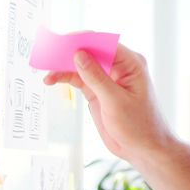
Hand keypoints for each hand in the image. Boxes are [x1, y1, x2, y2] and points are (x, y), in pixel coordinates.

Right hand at [44, 44, 173, 163]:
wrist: (144, 148)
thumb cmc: (140, 125)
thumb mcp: (115, 102)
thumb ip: (96, 78)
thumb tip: (79, 54)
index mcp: (131, 63)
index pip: (104, 43)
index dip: (82, 41)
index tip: (62, 43)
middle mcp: (119, 66)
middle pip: (90, 51)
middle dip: (69, 52)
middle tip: (48, 54)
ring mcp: (108, 78)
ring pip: (82, 65)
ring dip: (64, 66)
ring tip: (45, 70)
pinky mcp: (98, 90)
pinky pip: (79, 78)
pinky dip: (65, 77)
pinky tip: (52, 80)